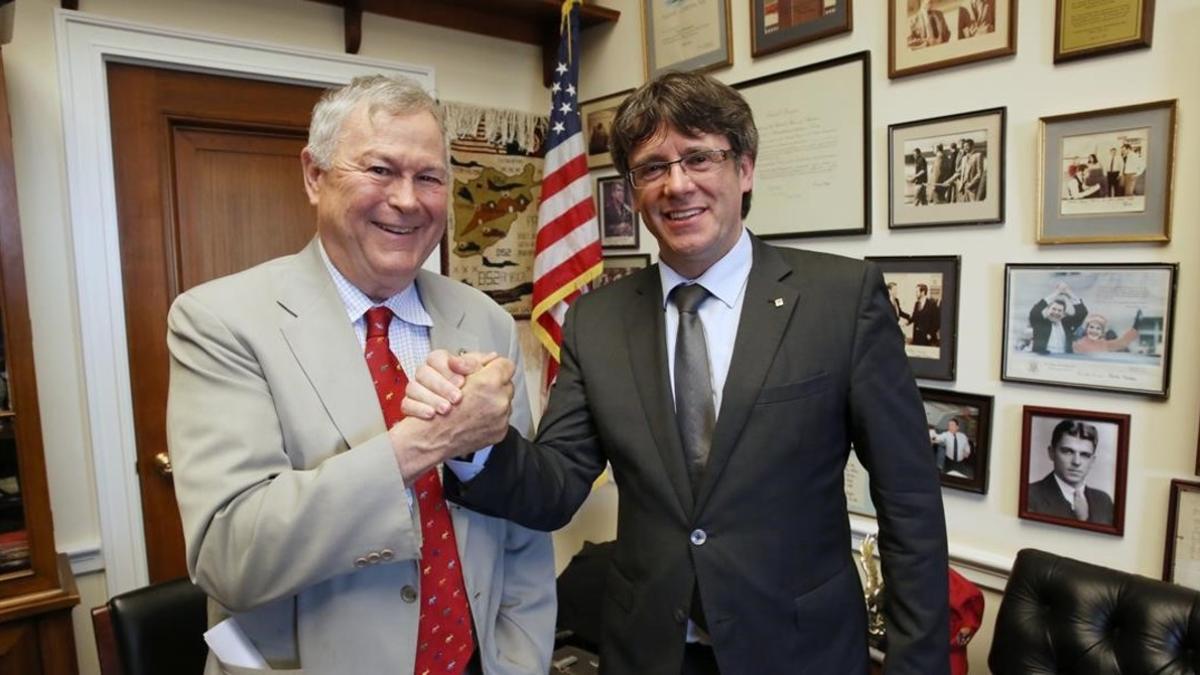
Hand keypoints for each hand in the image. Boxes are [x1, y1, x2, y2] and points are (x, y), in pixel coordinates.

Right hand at [389, 357, 515, 482]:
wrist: (432, 440)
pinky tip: (474, 416)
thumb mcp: (450, 373)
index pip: (505, 364)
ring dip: (492, 400)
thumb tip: (491, 357)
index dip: (493, 366)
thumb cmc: (436, 408)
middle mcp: (500, 401)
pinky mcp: (499, 432)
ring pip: (504, 401)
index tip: (487, 370)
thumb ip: (474, 363)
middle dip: (493, 384)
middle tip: (478, 387)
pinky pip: (501, 418)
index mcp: (489, 382)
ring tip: (475, 404)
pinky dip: (490, 416)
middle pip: (506, 383)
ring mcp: (501, 419)